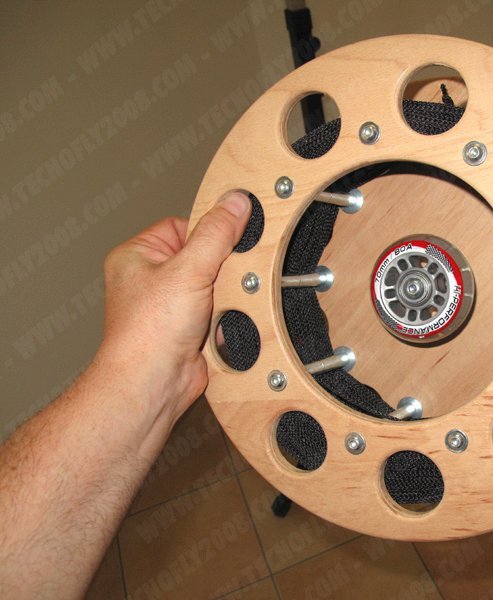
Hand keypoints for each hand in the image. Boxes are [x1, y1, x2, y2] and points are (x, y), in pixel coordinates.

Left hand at [98, 192, 250, 423]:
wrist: (153, 384)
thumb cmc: (149, 331)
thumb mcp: (189, 269)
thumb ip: (216, 233)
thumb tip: (236, 202)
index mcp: (138, 256)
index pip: (183, 226)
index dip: (208, 233)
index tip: (230, 238)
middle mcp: (150, 279)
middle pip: (203, 256)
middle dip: (219, 271)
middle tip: (221, 279)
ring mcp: (169, 306)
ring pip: (213, 285)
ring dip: (223, 296)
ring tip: (215, 307)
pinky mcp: (187, 328)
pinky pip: (217, 311)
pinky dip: (224, 318)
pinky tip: (218, 325)